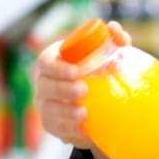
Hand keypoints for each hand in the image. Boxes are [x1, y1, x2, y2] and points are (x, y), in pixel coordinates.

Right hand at [34, 20, 130, 147]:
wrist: (99, 102)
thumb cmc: (97, 71)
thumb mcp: (107, 56)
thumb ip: (114, 41)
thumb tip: (114, 28)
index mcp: (53, 62)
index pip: (46, 62)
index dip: (57, 67)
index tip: (76, 72)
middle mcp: (44, 83)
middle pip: (45, 86)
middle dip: (62, 89)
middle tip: (83, 90)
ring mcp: (46, 105)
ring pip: (49, 109)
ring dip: (65, 112)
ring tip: (84, 113)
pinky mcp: (53, 125)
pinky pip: (57, 129)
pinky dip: (70, 130)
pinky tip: (84, 131)